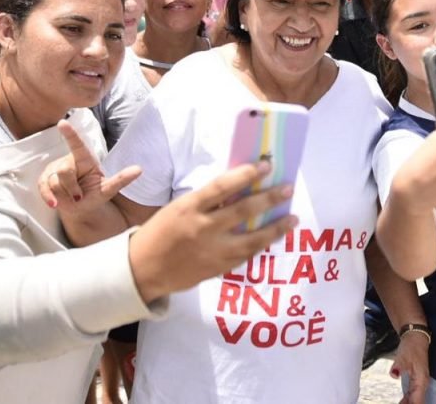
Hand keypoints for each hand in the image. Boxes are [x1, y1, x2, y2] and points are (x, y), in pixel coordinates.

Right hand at [38, 120, 141, 211]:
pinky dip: (49, 198)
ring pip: (54, 181)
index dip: (70, 134)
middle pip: (64, 170)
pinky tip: (56, 204)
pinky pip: (43, 188)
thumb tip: (139, 169)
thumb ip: (121, 179)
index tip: (63, 123)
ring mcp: (54, 170)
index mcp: (84, 158)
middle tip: (80, 196)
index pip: (77, 144)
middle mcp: (68, 161)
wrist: (80, 207)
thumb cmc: (95, 193)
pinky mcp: (44, 181)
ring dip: (64, 195)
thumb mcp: (108, 188)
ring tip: (72, 198)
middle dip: (72, 187)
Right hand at [127, 161, 297, 302]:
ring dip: (275, 227)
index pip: (223, 186)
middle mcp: (203, 228)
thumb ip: (206, 201)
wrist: (143, 269)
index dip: (246, 174)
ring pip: (252, 238)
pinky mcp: (218, 268)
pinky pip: (246, 255)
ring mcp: (213, 251)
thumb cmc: (160, 232)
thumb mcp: (178, 209)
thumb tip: (238, 189)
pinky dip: (261, 245)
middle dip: (269, 198)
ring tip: (292, 218)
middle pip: (243, 211)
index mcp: (189, 207)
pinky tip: (273, 237)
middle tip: (288, 188)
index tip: (265, 166)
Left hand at [391, 331, 429, 403]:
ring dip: (408, 403)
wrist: (416, 338)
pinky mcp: (416, 380)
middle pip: (417, 402)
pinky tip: (402, 402)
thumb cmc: (411, 347)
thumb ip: (399, 367)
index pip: (418, 401)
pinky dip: (408, 400)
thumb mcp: (403, 356)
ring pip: (415, 399)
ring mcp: (420, 383)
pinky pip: (413, 394)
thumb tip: (394, 374)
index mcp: (421, 381)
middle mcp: (422, 384)